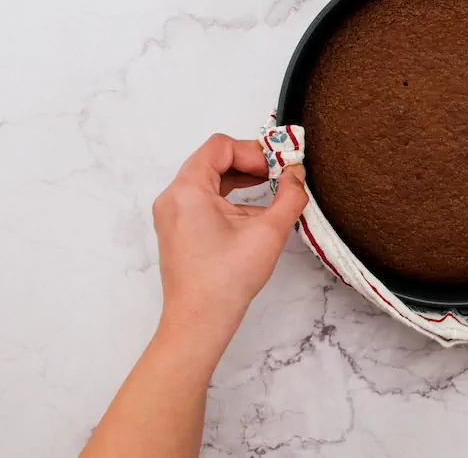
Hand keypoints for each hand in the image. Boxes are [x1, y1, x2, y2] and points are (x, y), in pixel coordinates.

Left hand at [151, 134, 307, 344]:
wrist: (200, 321)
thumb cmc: (227, 280)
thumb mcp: (269, 232)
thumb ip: (290, 196)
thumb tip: (296, 175)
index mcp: (188, 190)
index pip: (220, 146)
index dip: (253, 151)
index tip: (277, 169)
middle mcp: (173, 197)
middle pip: (212, 160)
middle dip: (248, 163)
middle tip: (278, 176)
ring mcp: (171, 214)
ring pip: (207, 179)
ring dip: (239, 180)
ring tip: (269, 193)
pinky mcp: (176, 229)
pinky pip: (201, 198)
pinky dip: (227, 197)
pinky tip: (251, 214)